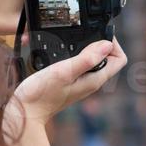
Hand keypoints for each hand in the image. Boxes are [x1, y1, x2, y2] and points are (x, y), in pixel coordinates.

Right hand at [4, 39, 126, 145]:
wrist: (25, 111)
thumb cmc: (42, 94)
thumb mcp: (64, 71)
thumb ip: (86, 59)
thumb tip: (107, 44)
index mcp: (95, 79)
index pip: (120, 59)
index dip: (113, 43)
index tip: (97, 34)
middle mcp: (91, 81)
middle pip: (107, 57)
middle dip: (99, 42)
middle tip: (83, 34)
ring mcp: (80, 82)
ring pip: (92, 59)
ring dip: (85, 46)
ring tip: (71, 40)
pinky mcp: (70, 81)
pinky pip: (79, 64)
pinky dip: (74, 53)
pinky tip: (61, 50)